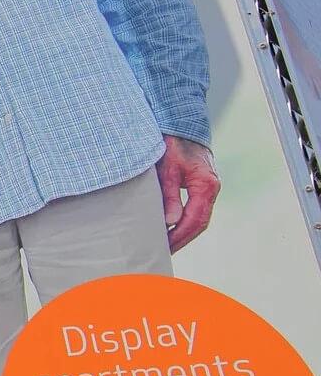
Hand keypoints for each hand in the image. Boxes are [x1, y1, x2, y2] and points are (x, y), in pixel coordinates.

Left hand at [158, 135, 219, 252]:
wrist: (181, 123)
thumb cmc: (172, 143)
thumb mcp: (167, 169)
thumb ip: (169, 196)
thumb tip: (170, 222)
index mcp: (205, 185)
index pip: (195, 219)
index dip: (180, 236)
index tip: (165, 247)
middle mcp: (211, 188)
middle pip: (199, 222)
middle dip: (182, 239)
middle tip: (164, 252)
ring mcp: (209, 187)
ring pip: (199, 217)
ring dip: (184, 232)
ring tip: (166, 245)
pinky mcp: (201, 185)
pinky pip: (196, 208)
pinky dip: (185, 221)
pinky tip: (171, 227)